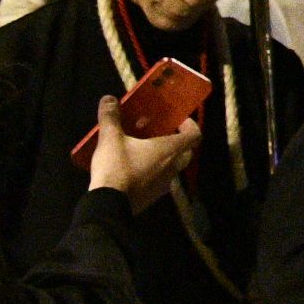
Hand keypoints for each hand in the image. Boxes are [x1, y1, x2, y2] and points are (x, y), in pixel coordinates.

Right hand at [87, 96, 201, 212]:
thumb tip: (108, 99)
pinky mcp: (152, 197)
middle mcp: (172, 168)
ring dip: (164, 157)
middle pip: (186, 152)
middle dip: (178, 141)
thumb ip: (110, 117)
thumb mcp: (110, 138)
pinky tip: (133, 168)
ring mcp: (164, 185)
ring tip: (143, 149)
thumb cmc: (116, 168)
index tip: (180, 119)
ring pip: (172, 167)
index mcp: (170, 150)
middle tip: (160, 133)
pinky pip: (159, 180)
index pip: (195, 136)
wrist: (108, 205)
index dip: (191, 125)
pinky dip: (152, 172)